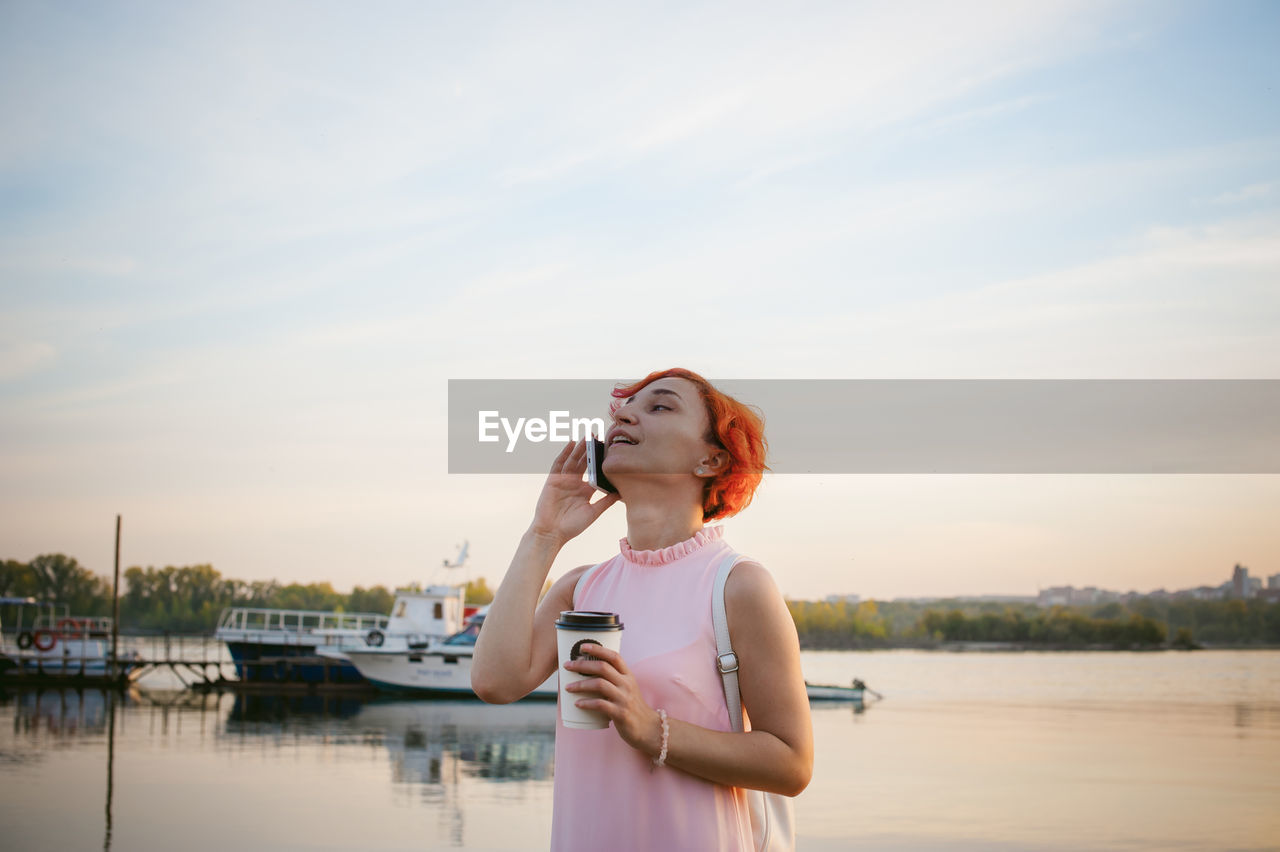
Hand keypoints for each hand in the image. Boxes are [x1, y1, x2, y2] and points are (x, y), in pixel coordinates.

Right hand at [530, 440, 619, 544]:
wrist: (552, 533)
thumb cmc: (572, 526)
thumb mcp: (593, 512)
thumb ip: (606, 501)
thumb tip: (622, 492)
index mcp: (585, 489)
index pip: (594, 471)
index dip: (601, 461)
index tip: (611, 450)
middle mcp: (574, 482)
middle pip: (584, 462)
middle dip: (591, 449)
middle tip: (600, 435)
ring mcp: (563, 480)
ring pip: (573, 460)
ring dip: (580, 447)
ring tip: (589, 435)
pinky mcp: (553, 480)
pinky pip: (559, 463)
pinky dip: (565, 453)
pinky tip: (571, 443)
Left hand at [563, 643, 662, 757]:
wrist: (648, 728)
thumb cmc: (632, 707)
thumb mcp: (627, 688)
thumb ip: (613, 679)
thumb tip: (588, 671)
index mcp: (628, 675)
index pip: (614, 656)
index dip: (598, 649)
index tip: (582, 647)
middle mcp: (627, 684)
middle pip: (603, 668)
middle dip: (582, 665)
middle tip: (567, 666)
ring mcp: (624, 698)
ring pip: (599, 684)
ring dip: (580, 684)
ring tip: (568, 687)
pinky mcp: (620, 713)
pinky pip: (600, 704)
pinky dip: (587, 703)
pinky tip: (577, 703)